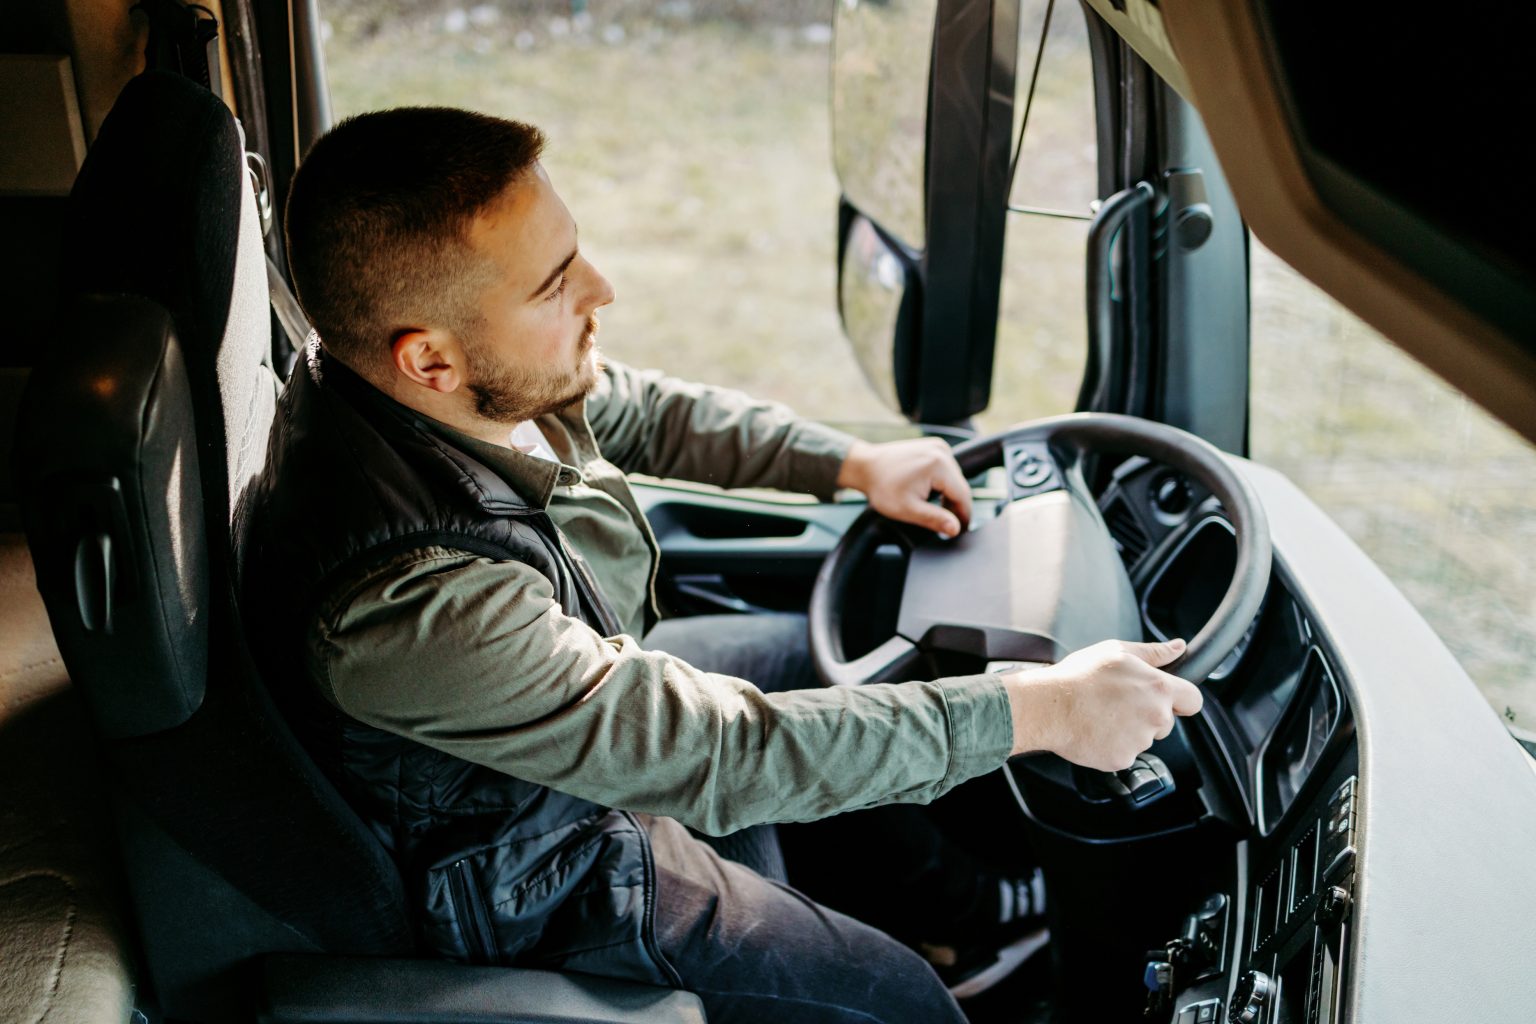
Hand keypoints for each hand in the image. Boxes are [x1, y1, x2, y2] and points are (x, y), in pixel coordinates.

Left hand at [835, 438, 972, 537]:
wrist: (865, 466)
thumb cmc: (881, 486)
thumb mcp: (908, 509)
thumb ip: (934, 519)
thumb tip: (955, 529)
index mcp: (938, 465)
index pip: (963, 495)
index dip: (964, 516)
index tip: (961, 530)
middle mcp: (941, 451)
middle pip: (960, 485)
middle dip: (956, 506)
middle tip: (947, 525)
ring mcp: (938, 446)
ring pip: (955, 478)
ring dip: (950, 494)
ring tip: (939, 511)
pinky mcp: (933, 447)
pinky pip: (947, 469)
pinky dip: (944, 483)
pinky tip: (933, 494)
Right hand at [1002, 638, 1202, 769]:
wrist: (1048, 706)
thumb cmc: (1078, 676)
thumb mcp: (1116, 652)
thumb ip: (1153, 652)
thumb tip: (1178, 648)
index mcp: (1158, 687)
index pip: (1193, 700)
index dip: (1182, 699)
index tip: (1169, 699)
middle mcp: (1155, 716)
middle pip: (1167, 722)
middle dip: (1149, 714)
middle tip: (1118, 703)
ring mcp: (1140, 741)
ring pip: (1145, 738)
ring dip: (1129, 730)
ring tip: (1102, 715)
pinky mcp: (1122, 759)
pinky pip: (1125, 753)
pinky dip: (1112, 745)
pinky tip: (1095, 730)